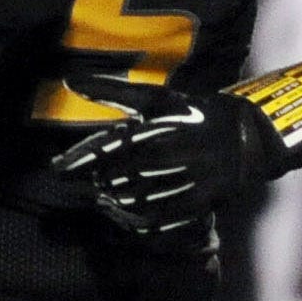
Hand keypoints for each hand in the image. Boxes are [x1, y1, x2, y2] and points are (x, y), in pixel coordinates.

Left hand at [20, 82, 269, 233]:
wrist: (245, 136)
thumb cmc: (191, 114)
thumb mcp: (156, 98)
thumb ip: (113, 91)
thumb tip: (70, 80)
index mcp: (161, 125)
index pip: (111, 146)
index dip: (80, 160)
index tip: (56, 169)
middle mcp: (175, 152)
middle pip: (122, 175)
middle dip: (98, 182)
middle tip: (90, 184)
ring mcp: (189, 179)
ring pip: (139, 199)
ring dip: (115, 201)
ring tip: (105, 198)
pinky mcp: (200, 201)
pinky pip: (162, 218)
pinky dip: (138, 221)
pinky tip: (126, 217)